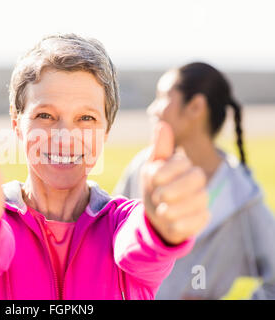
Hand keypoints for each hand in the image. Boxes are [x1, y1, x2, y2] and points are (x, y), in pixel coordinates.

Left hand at [142, 122, 209, 244]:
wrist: (157, 214)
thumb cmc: (155, 186)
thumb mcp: (151, 168)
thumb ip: (159, 150)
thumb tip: (163, 125)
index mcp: (184, 164)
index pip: (181, 163)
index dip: (166, 172)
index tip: (153, 179)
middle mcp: (198, 180)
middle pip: (195, 179)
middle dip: (172, 190)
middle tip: (157, 196)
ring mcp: (202, 199)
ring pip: (196, 202)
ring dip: (173, 210)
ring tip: (161, 211)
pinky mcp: (203, 218)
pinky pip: (196, 222)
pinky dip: (178, 225)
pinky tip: (169, 224)